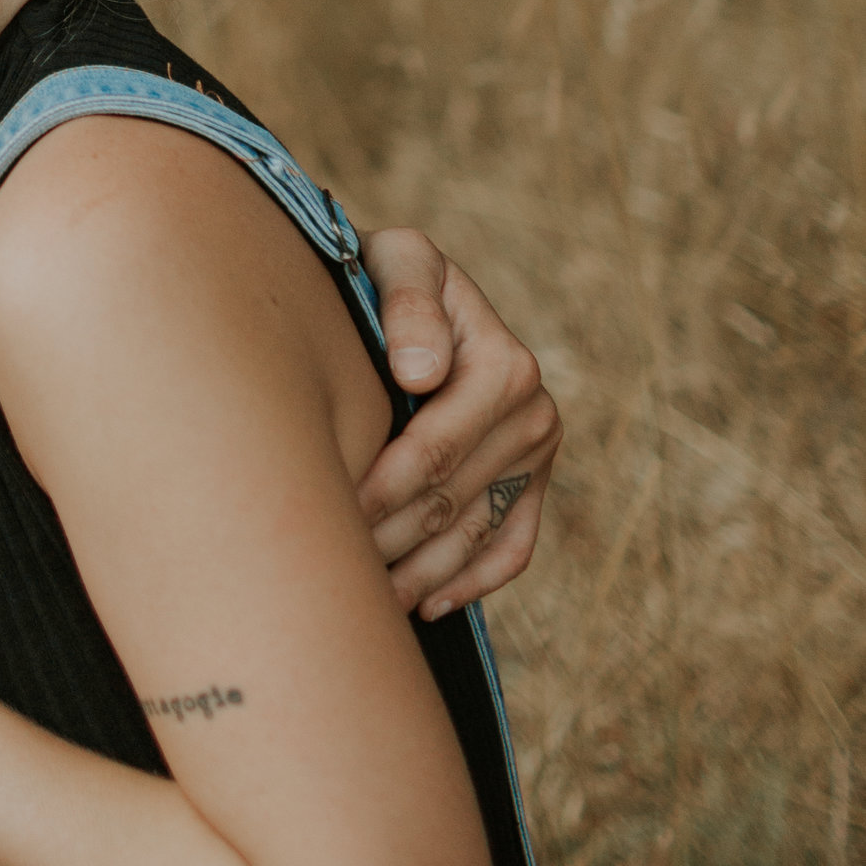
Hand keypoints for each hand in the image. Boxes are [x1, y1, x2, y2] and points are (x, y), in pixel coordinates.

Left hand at [356, 231, 561, 619]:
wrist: (409, 286)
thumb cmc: (385, 272)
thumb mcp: (397, 261)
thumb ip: (409, 303)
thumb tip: (421, 374)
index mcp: (503, 365)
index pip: (433, 451)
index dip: (379, 491)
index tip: (327, 518)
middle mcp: (533, 412)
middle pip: (451, 501)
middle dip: (389, 542)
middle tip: (330, 573)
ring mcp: (538, 452)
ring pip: (476, 535)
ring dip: (422, 575)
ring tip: (367, 602)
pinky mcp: (534, 480)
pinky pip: (512, 545)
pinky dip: (472, 582)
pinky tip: (425, 605)